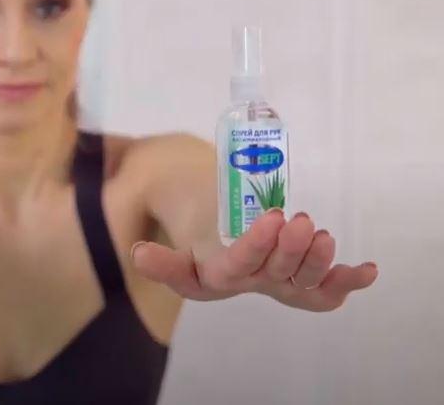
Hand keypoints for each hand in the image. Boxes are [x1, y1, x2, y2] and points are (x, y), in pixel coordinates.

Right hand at [130, 209, 378, 311]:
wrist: (212, 227)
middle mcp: (250, 284)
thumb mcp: (176, 243)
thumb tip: (137, 254)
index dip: (257, 246)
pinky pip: (326, 290)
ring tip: (321, 232)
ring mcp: (278, 282)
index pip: (236, 266)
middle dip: (291, 248)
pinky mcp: (299, 277)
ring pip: (302, 281)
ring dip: (317, 260)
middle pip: (274, 274)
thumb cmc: (196, 230)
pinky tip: (369, 271)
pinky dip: (349, 281)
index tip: (273, 217)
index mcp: (214, 278)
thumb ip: (161, 256)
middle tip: (299, 218)